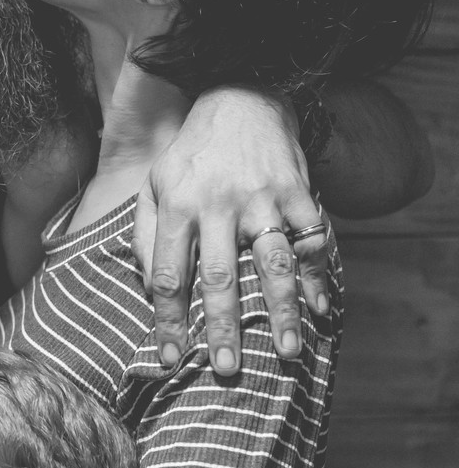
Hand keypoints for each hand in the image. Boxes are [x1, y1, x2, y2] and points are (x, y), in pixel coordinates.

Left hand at [134, 89, 330, 375]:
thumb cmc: (191, 155)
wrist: (241, 98)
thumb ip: (146, 237)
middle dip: (223, 326)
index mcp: (177, 205)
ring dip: (281, 310)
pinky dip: (318, 275)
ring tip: (288, 351)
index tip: (170, 357)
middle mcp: (217, 204)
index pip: (168, 273)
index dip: (168, 319)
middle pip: (220, 275)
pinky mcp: (297, 190)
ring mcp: (261, 197)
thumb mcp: (153, 185)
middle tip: (227, 368)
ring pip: (272, 261)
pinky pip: (311, 238)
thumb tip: (151, 290)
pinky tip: (321, 307)